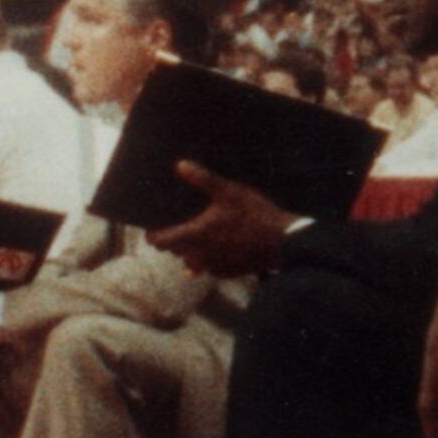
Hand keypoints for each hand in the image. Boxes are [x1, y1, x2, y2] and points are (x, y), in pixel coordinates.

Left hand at [147, 157, 292, 276]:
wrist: (284, 243)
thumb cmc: (256, 215)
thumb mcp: (230, 191)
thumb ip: (203, 179)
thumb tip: (180, 165)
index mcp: (195, 235)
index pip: (161, 241)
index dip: (153, 234)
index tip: (153, 227)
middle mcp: (199, 255)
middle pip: (175, 251)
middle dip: (173, 240)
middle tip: (178, 224)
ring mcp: (213, 267)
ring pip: (191, 261)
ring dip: (191, 250)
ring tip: (200, 235)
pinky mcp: (227, 273)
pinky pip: (209, 268)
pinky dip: (208, 258)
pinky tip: (219, 246)